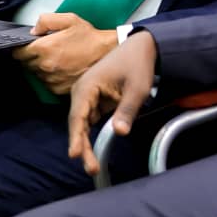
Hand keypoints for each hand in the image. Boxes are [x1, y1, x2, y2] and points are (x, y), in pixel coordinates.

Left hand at [11, 13, 116, 94]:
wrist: (107, 54)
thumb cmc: (89, 38)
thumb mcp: (69, 19)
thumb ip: (46, 20)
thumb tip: (33, 31)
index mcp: (45, 48)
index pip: (18, 53)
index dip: (22, 48)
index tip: (28, 46)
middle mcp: (46, 66)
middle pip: (26, 64)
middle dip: (33, 57)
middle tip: (48, 50)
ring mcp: (52, 79)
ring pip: (36, 74)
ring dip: (42, 67)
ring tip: (58, 59)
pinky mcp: (59, 89)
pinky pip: (47, 83)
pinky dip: (51, 77)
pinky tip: (63, 68)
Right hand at [67, 30, 157, 175]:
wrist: (141, 48)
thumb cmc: (137, 64)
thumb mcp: (137, 88)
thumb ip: (127, 110)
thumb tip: (119, 133)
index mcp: (88, 85)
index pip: (78, 115)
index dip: (76, 136)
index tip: (75, 154)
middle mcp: (82, 91)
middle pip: (78, 123)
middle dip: (82, 146)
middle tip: (92, 168)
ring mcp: (87, 97)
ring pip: (82, 125)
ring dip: (86, 144)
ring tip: (93, 166)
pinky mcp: (94, 101)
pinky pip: (89, 122)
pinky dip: (91, 136)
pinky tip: (95, 152)